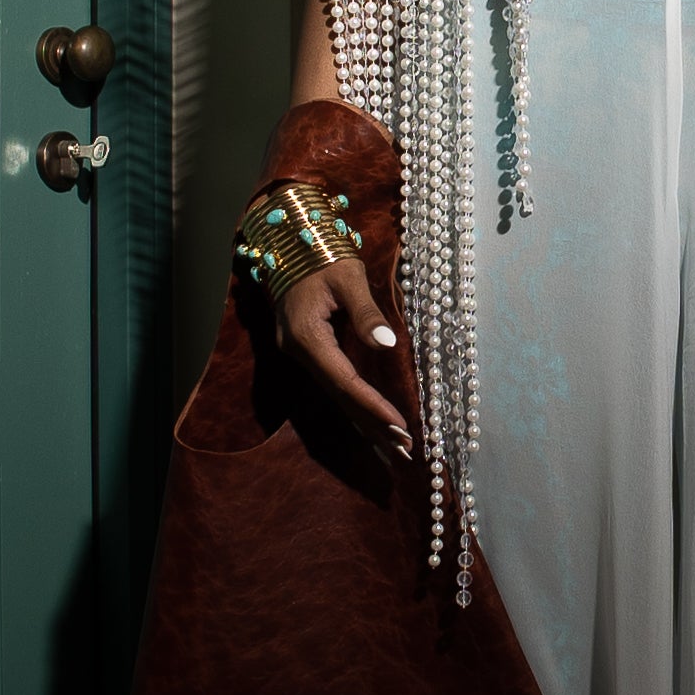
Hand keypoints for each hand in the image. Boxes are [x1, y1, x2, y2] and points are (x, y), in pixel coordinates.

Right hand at [275, 257, 412, 464]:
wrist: (289, 243)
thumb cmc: (322, 254)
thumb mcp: (348, 277)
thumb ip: (365, 312)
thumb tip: (386, 343)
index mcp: (306, 336)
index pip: (344, 381)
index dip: (372, 406)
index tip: (400, 425)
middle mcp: (300, 352)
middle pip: (339, 397)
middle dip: (372, 425)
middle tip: (404, 451)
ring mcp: (300, 355)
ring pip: (336, 395)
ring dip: (365, 422)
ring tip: (394, 448)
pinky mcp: (308, 352)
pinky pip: (334, 384)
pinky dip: (355, 405)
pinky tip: (371, 424)